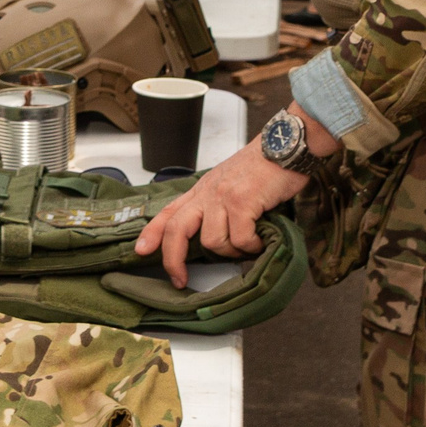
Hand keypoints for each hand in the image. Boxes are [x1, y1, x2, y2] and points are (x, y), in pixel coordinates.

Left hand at [133, 145, 305, 288]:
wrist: (283, 147)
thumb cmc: (262, 167)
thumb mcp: (228, 183)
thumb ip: (216, 205)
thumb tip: (213, 238)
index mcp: (201, 190)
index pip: (169, 212)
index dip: (152, 233)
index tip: (141, 251)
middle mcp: (207, 193)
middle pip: (176, 230)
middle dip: (173, 259)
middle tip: (180, 279)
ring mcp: (222, 197)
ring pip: (212, 241)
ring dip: (232, 251)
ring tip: (249, 244)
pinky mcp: (242, 201)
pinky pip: (240, 239)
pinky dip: (251, 246)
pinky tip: (261, 239)